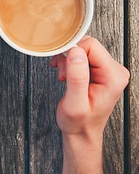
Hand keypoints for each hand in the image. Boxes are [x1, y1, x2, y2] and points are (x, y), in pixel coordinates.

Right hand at [50, 36, 128, 172]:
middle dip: (69, 57)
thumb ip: (77, 77)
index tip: (63, 68)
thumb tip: (76, 52)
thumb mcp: (75, 104)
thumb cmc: (79, 122)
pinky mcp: (99, 70)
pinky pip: (82, 55)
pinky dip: (69, 62)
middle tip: (63, 75)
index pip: (91, 46)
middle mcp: (114, 70)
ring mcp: (107, 70)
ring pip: (83, 49)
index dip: (72, 53)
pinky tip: (65, 74)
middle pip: (88, 45)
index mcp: (113, 76)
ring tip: (64, 77)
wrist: (81, 132)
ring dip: (68, 60)